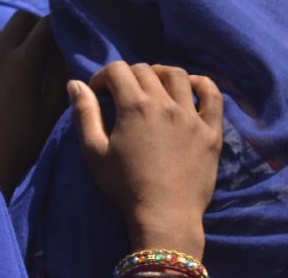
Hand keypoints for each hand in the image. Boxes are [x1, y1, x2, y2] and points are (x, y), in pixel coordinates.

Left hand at [0, 10, 67, 200]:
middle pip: (21, 20)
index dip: (59, 27)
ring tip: (16, 63)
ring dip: (10, 40)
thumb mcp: (49, 113)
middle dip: (36, 27)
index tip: (65, 37)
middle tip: (44, 46)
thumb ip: (61, 78)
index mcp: (24, 61)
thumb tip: (68, 52)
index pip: (47, 25)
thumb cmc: (18, 143)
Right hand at [69, 62, 222, 260]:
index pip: (117, 70)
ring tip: (153, 87)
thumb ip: (84, 114)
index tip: (99, 94)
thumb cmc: (125, 187)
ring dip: (160, 74)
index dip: (102, 77)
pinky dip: (201, 85)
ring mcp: (191, 116)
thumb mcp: (94, 152)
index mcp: (134, 106)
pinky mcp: (211, 131)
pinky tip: (189, 89)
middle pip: (145, 70)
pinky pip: (213, 96)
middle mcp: (164, 104)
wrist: (164, 217)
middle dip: (128, 76)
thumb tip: (74, 84)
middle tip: (122, 95)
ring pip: (177, 76)